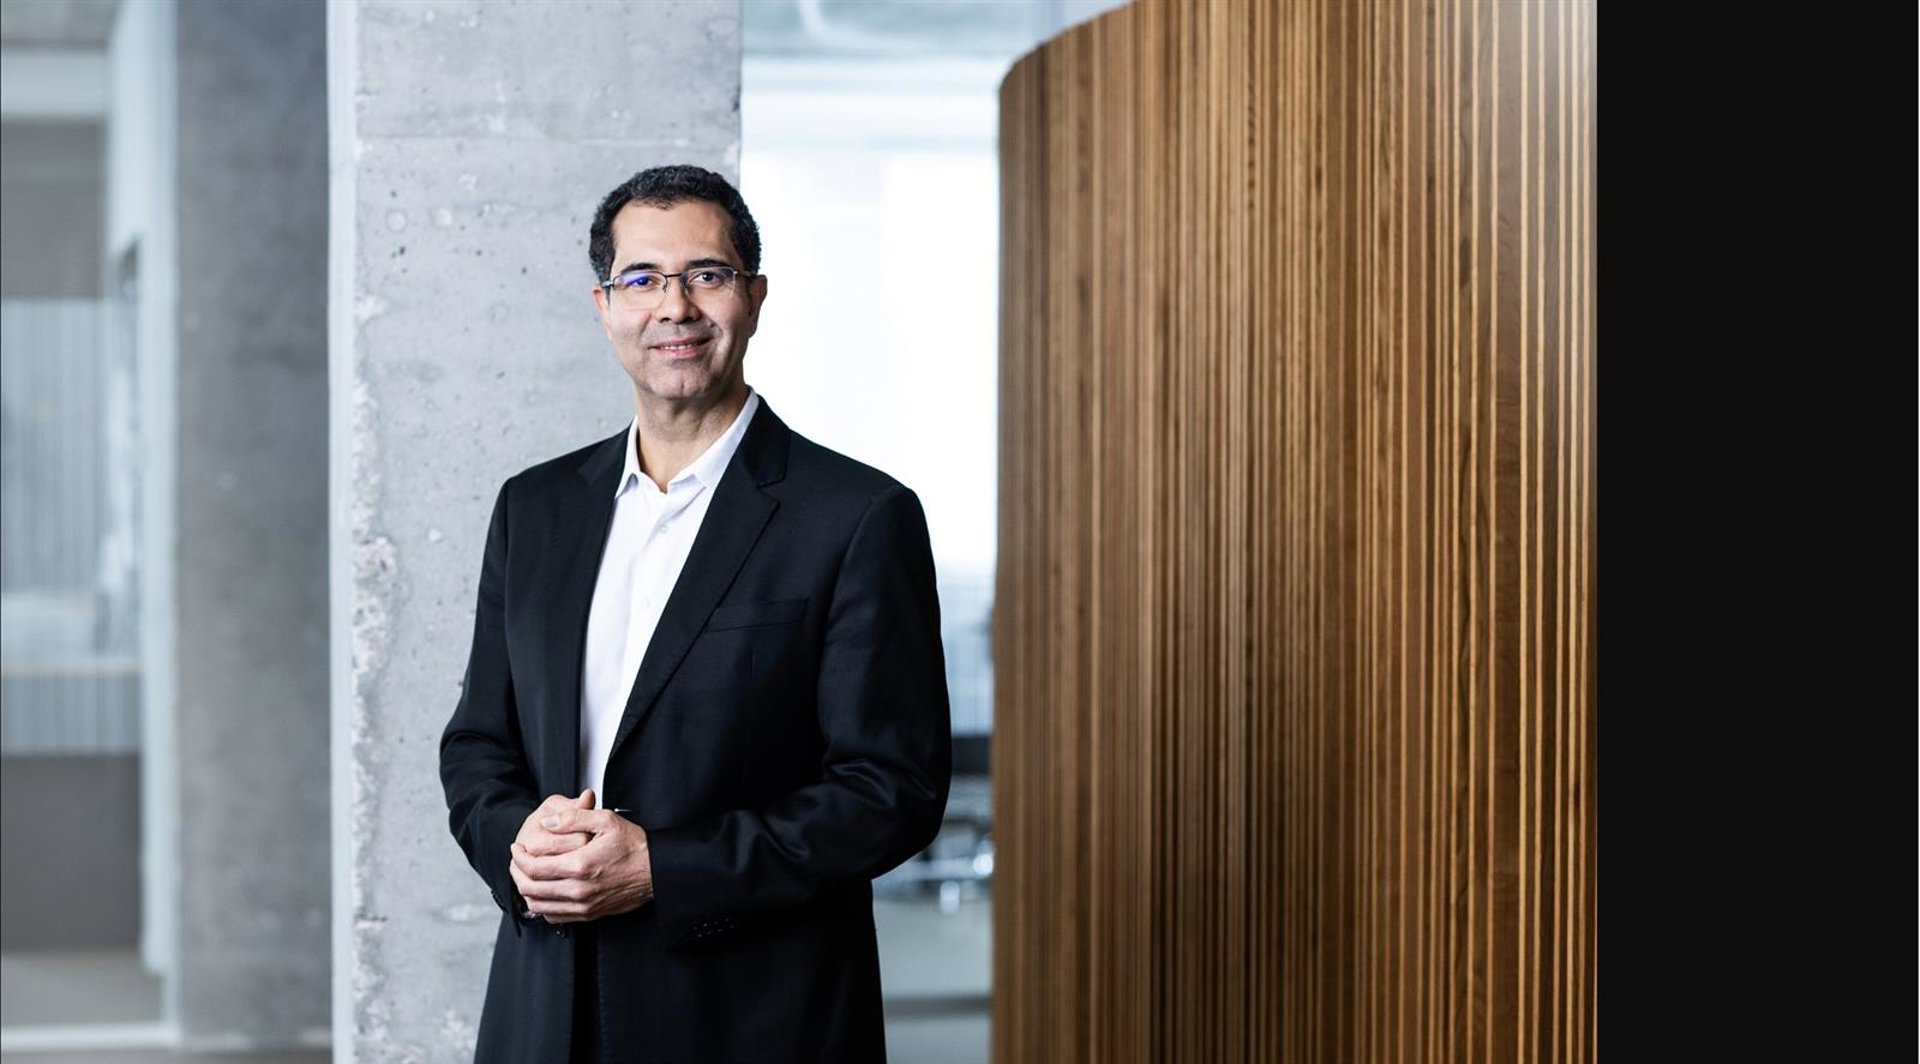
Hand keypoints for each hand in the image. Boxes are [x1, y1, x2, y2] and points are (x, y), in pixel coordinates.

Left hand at [509, 802, 653, 923]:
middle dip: (517, 873)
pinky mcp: (588, 914)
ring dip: (526, 890)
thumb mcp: (606, 820)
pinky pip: (554, 916)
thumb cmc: (634, 845)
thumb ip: (573, 818)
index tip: (517, 847)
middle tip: (517, 860)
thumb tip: (547, 822)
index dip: (519, 857)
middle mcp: (579, 890)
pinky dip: (541, 905)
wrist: (656, 871)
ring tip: (526, 874)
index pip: (534, 867)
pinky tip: (543, 891)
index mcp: (580, 866)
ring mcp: (583, 906)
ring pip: (538, 906)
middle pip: (531, 889)